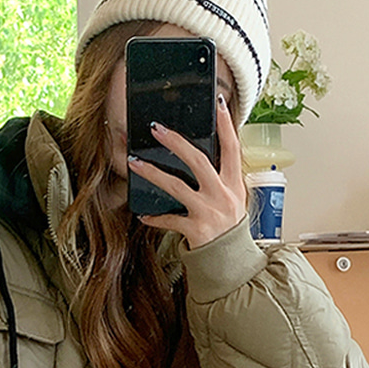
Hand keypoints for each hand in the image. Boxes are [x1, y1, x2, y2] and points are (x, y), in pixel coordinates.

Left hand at [128, 95, 246, 248]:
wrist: (231, 262)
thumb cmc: (229, 228)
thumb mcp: (232, 200)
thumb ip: (220, 179)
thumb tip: (199, 156)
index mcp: (234, 184)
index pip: (232, 148)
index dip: (225, 125)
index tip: (217, 105)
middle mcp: (222, 195)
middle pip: (198, 161)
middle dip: (175, 142)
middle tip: (155, 128)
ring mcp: (208, 213)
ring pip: (176, 186)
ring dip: (152, 173)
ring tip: (134, 162)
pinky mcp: (195, 230)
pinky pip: (169, 220)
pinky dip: (155, 217)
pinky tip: (143, 214)